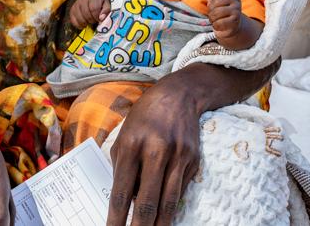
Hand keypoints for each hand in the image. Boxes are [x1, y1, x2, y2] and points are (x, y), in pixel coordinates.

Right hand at [69, 0, 109, 27]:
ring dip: (86, 23)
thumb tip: (101, 18)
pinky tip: (84, 23)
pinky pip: (73, 21)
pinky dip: (79, 25)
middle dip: (92, 20)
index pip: (94, 9)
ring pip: (80, 18)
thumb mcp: (106, 4)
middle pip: (86, 14)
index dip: (97, 16)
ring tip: (90, 21)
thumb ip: (106, 11)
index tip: (99, 19)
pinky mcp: (71, 10)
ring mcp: (76, 5)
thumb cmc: (99, 2)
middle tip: (95, 20)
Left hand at [106, 77, 199, 225]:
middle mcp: (155, 151)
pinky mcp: (193, 161)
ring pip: (168, 202)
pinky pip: (179, 190)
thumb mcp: (124, 135)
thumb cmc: (144, 116)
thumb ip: (122, 167)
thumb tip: (126, 200)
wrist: (178, 95)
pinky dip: (170, 204)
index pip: (121, 192)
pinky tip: (164, 214)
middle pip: (146, 202)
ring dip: (159, 224)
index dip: (116, 218)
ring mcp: (177, 157)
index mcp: (131, 145)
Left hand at [206, 0, 241, 39]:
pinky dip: (215, 25)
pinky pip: (220, 22)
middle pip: (217, 2)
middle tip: (211, 13)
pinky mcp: (235, 22)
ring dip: (211, 17)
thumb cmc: (221, 10)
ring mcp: (236, 11)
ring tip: (213, 19)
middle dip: (210, 9)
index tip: (212, 0)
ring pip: (217, 12)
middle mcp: (236, 1)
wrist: (232, 25)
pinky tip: (216, 25)